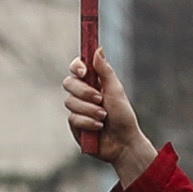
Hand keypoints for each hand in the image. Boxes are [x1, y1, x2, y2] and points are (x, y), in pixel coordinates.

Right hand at [66, 48, 153, 177]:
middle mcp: (83, 94)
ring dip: (89, 109)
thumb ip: (105, 71)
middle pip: (69, 83)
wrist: (123, 142)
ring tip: (103, 116)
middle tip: (99, 99)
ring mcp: (77, 109)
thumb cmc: (123, 116)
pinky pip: (73, 118)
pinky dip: (88, 122)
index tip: (85, 72)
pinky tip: (98, 127)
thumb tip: (98, 49)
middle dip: (84, 91)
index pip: (78, 68)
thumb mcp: (116, 90)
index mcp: (94, 82)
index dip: (77, 67)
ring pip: (70, 102)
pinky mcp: (74, 125)